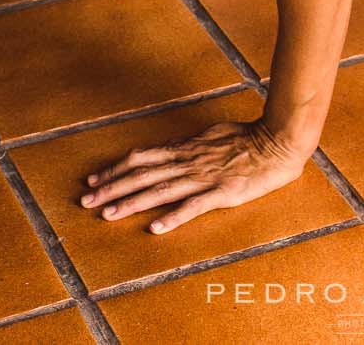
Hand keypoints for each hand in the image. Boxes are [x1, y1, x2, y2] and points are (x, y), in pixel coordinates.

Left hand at [81, 120, 312, 232]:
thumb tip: (169, 148)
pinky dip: (172, 217)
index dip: (115, 169)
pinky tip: (154, 228)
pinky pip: (193, 206)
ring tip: (107, 215)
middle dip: (112, 188)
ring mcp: (204, 177)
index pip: (141, 158)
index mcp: (185, 148)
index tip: (93, 179)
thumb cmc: (247, 137)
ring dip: (131, 203)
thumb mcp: (211, 135)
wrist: (278, 141)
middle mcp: (188, 162)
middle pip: (142, 174)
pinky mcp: (222, 193)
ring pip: (160, 190)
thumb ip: (189, 145)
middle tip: (85, 201)